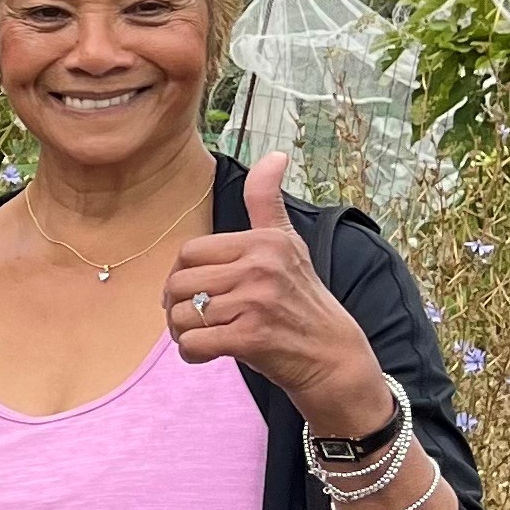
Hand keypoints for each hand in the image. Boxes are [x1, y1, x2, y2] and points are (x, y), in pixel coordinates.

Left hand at [163, 154, 390, 434]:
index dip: (182, 275)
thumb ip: (267, 203)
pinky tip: (209, 353)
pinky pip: (192, 343)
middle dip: (177, 306)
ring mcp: (257, 301)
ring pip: (181, 315)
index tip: (197, 291)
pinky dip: (193, 354)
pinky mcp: (251, 336)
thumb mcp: (288, 244)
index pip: (188, 253)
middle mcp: (261, 266)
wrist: (333, 355)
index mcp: (264, 241)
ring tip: (204, 336)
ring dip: (183, 333)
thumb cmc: (301, 298)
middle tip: (195, 319)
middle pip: (179, 283)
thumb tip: (276, 154)